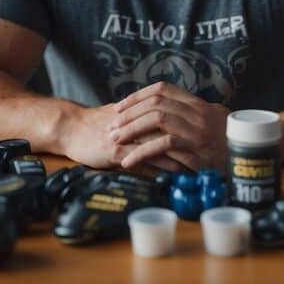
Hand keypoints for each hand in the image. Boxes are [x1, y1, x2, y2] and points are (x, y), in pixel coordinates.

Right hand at [57, 103, 200, 175]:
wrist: (71, 127)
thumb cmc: (99, 123)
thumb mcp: (126, 115)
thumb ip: (146, 118)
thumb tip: (169, 122)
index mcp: (141, 109)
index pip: (173, 113)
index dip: (192, 123)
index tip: (210, 133)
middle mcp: (137, 121)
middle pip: (172, 127)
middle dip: (192, 139)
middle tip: (211, 151)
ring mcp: (127, 137)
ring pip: (160, 144)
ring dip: (180, 155)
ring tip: (199, 165)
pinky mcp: (116, 152)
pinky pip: (144, 159)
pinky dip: (161, 167)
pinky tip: (175, 174)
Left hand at [109, 81, 229, 172]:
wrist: (250, 161)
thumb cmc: (227, 146)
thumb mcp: (210, 124)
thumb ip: (189, 118)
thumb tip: (161, 114)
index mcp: (198, 104)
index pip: (163, 88)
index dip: (138, 95)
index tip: (119, 106)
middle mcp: (198, 112)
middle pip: (156, 102)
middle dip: (129, 114)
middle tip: (111, 126)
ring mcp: (198, 130)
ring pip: (158, 119)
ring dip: (131, 129)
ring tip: (115, 141)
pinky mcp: (197, 150)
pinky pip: (164, 145)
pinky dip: (142, 152)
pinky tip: (128, 162)